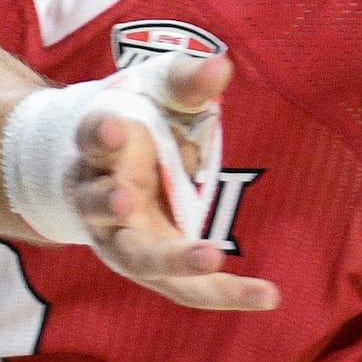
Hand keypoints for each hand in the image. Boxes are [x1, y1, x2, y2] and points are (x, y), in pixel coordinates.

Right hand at [70, 55, 279, 311]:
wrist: (110, 168)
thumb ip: (188, 81)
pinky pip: (186, 287)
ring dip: (169, 259)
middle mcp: (98, 198)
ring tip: (209, 257)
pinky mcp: (153, 267)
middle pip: (100, 207)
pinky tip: (269, 296)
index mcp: (99, 149)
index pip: (92, 138)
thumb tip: (222, 65)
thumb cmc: (140, 122)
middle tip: (127, 196)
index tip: (114, 128)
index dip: (101, 134)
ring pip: (136, 257)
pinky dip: (224, 293)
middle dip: (110, 202)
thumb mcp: (161, 92)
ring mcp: (122, 239)